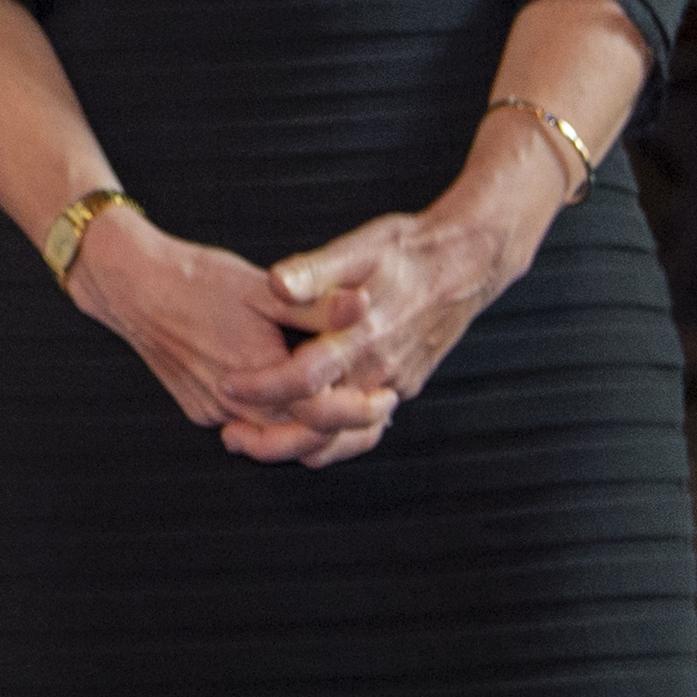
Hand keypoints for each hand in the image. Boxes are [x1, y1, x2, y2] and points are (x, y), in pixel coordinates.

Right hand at [63, 207, 398, 466]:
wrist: (130, 283)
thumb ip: (317, 306)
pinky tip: (285, 392)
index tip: (384, 400)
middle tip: (372, 407)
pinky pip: (243, 423)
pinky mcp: (197, 409)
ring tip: (337, 401)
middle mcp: (233, 402)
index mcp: (257, 372)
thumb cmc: (195, 278)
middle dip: (340, 425)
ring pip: (272, 435)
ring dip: (306, 424)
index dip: (359, 412)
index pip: (322, 415)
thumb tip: (365, 307)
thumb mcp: (262, 287)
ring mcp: (212, 410)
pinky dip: (270, 416)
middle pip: (301, 436)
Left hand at [222, 207, 522, 465]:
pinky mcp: (403, 386)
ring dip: (299, 447)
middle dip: (273, 438)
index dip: (263, 387)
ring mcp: (395, 383)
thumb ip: (315, 271)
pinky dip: (331, 439)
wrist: (468, 263)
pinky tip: (301, 431)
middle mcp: (380, 369)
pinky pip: (364, 429)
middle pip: (323, 427)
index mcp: (363, 336)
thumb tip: (276, 283)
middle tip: (231, 436)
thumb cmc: (408, 250)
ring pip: (345, 438)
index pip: (306, 380)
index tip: (229, 385)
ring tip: (254, 442)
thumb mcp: (358, 248)